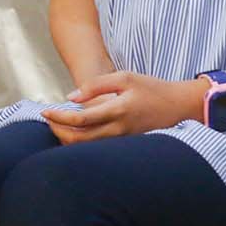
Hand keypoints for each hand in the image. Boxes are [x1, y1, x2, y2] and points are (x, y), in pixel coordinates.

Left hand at [41, 71, 200, 143]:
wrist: (180, 107)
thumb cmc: (153, 88)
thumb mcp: (126, 77)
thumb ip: (96, 85)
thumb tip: (70, 98)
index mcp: (118, 110)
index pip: (80, 120)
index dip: (58, 117)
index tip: (45, 111)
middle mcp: (119, 130)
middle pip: (78, 140)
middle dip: (58, 132)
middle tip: (48, 121)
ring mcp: (123, 141)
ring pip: (86, 149)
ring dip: (68, 139)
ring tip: (59, 126)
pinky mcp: (125, 146)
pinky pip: (97, 148)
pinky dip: (81, 143)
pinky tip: (76, 133)